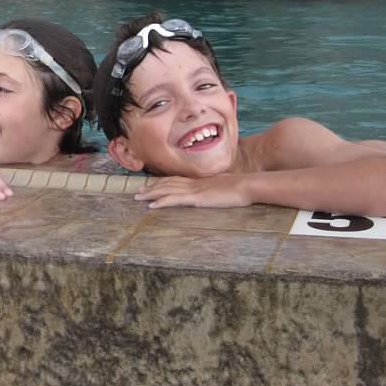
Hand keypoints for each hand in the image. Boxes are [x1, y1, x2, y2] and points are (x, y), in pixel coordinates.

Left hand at [134, 173, 251, 208]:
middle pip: (167, 184)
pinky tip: (152, 206)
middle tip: (138, 191)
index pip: (176, 180)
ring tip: (138, 197)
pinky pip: (174, 200)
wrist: (247, 185)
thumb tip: (213, 192)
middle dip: (152, 188)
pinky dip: (161, 202)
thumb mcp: (224, 187)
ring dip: (151, 194)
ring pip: (167, 190)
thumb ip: (215, 189)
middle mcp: (193, 183)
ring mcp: (194, 190)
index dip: (162, 182)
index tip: (151, 184)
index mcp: (199, 180)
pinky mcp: (196, 198)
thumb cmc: (240, 187)